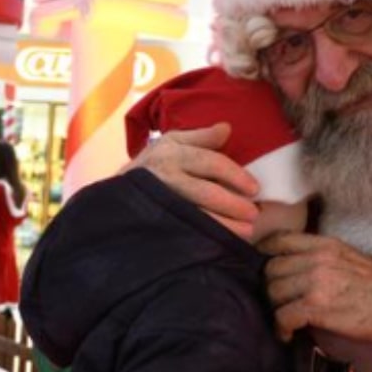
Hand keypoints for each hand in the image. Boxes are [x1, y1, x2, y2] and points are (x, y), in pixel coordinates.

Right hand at [121, 122, 259, 237]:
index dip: (236, 175)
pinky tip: (220, 242)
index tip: (254, 189)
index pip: (211, 162)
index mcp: (173, 153)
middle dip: (233, 205)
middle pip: (206, 192)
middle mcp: (165, 177)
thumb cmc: (152, 165)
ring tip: (246, 232)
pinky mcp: (158, 222)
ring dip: (224, 225)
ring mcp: (160, 202)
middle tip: (254, 215)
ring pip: (197, 215)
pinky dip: (205, 237)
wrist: (118, 194)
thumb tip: (227, 128)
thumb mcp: (172, 143)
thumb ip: (201, 137)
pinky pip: (185, 231)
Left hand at [259, 231, 371, 342]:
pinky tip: (288, 335)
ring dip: (274, 308)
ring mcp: (316, 281)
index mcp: (323, 244)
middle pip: (270, 269)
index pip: (279, 240)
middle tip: (276, 302)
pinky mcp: (318, 306)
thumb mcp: (346, 256)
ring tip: (283, 320)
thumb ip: (319, 257)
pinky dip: (281, 328)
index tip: (259, 268)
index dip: (263, 254)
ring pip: (273, 292)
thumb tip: (292, 269)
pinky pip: (283, 316)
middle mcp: (316, 258)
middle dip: (269, 287)